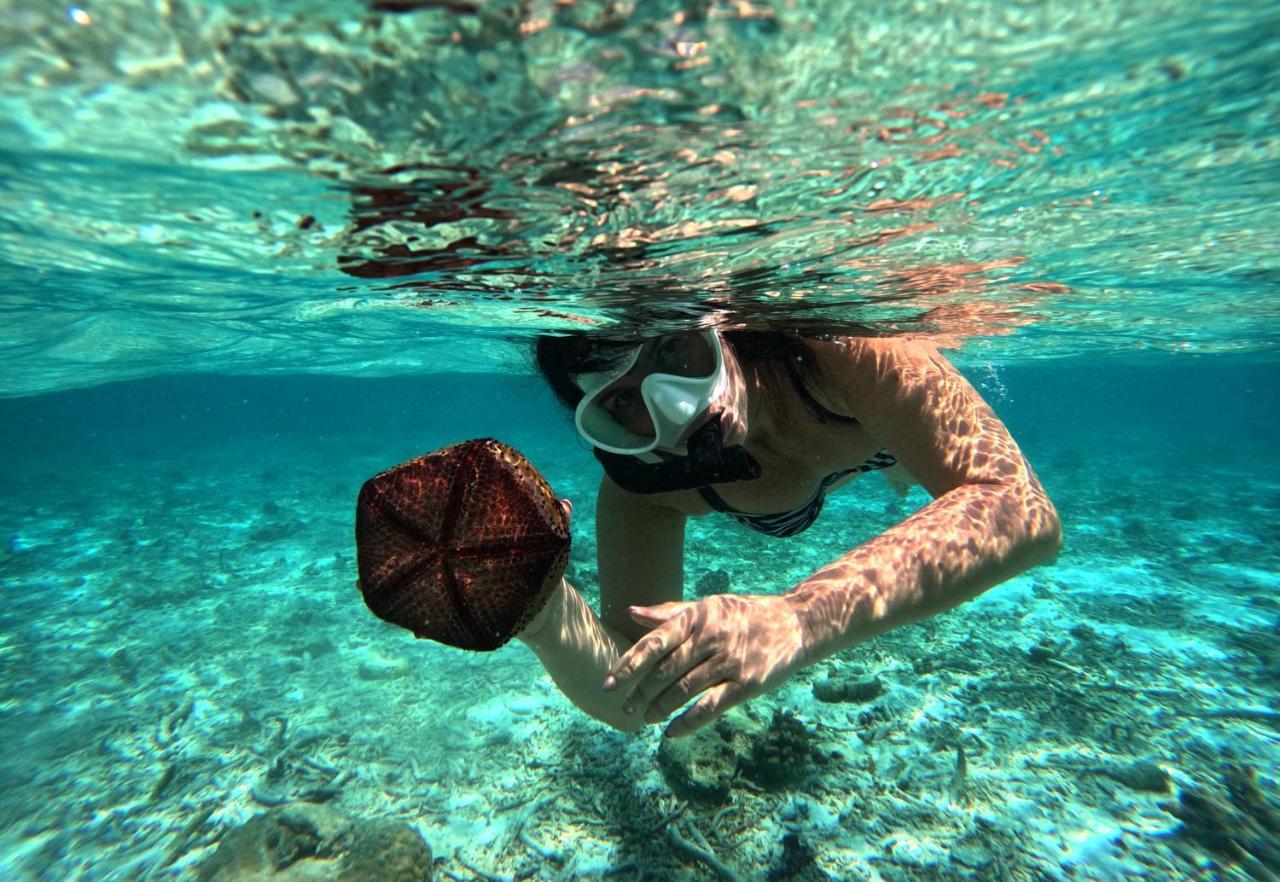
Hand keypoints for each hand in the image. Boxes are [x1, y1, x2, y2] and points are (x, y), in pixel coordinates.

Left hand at [602, 593, 809, 737]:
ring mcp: (729, 661)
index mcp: (697, 616)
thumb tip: (631, 612)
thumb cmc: (744, 614)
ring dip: (660, 708)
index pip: (655, 642)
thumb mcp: (707, 606)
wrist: (794, 623)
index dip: (629, 665)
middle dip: (641, 692)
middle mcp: (711, 637)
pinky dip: (687, 722)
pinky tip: (670, 732)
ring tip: (644, 718)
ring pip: (684, 690)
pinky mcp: (747, 684)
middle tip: (625, 707)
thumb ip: (669, 613)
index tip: (608, 684)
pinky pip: (710, 707)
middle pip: (666, 670)